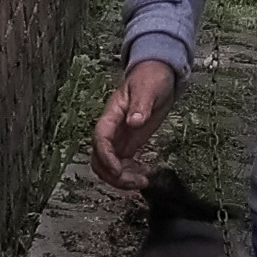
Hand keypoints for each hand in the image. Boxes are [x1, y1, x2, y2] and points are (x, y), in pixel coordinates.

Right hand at [92, 58, 178, 187]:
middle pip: (100, 158)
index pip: (101, 139)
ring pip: (109, 166)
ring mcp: (119, 138)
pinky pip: (121, 165)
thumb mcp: (148, 88)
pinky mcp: (128, 144)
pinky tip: (143, 176)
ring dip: (121, 179)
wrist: (157, 75)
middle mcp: (112, 129)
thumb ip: (141, 105)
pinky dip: (129, 175)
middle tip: (134, 182)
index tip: (117, 170)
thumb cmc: (150, 77)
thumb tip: (134, 121)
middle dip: (113, 174)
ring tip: (141, 182)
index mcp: (112, 114)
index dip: (106, 157)